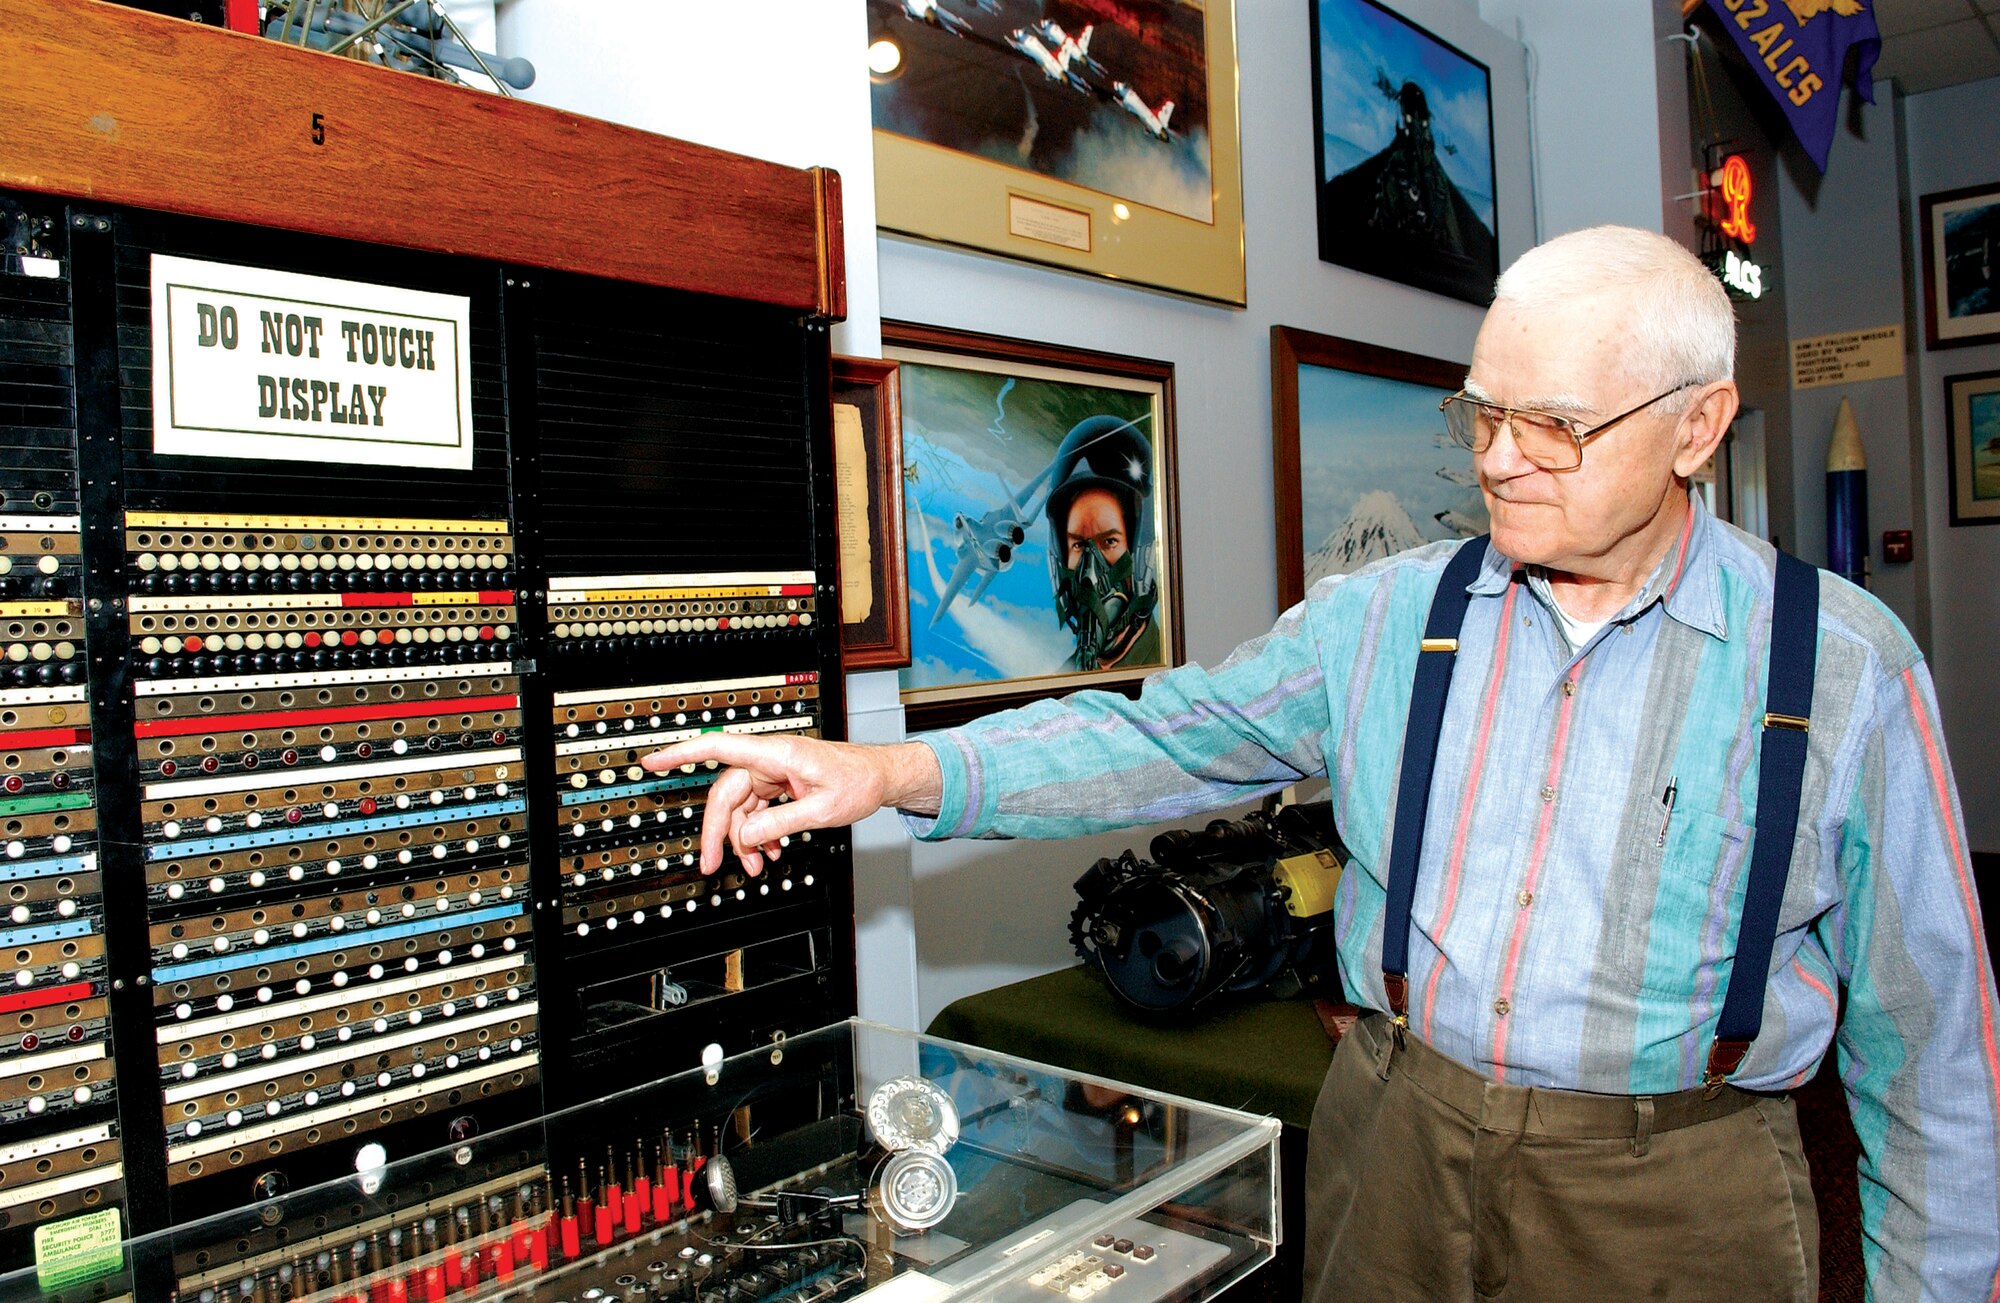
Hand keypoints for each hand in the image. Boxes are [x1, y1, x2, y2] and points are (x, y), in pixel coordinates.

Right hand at [640, 735, 940, 875]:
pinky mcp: (780, 783)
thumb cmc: (858, 781)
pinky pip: (757, 808)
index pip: (718, 747)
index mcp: (776, 755)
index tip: (653, 761)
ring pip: (741, 806)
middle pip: (726, 794)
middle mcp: (770, 760)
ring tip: (757, 866)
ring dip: (744, 839)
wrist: (880, 777)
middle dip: (719, 832)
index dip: (681, 754)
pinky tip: (771, 851)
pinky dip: (760, 832)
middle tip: (712, 863)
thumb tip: (747, 837)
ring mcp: (774, 772)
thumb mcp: (821, 811)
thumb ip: (781, 823)